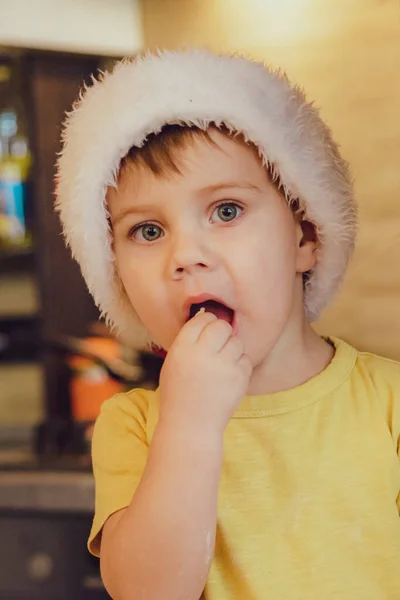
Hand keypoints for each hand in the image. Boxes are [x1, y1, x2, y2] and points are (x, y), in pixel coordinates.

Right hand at [158, 312, 252, 434]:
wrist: (191, 425)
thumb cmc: (179, 393)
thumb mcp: (173, 363)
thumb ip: (188, 342)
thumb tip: (208, 320)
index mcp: (182, 348)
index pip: (200, 320)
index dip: (206, 322)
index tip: (208, 329)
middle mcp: (202, 354)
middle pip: (221, 326)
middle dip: (221, 332)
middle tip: (219, 343)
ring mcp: (223, 366)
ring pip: (236, 341)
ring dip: (232, 349)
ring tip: (223, 363)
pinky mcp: (239, 378)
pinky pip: (246, 359)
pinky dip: (239, 366)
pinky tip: (229, 376)